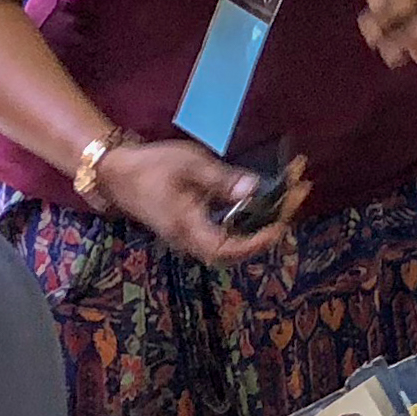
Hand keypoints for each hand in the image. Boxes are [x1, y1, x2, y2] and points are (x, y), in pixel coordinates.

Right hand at [85, 133, 306, 264]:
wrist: (117, 173)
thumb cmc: (150, 166)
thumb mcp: (188, 165)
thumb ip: (221, 180)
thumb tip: (254, 190)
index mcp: (188, 228)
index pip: (228, 250)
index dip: (257, 242)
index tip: (281, 222)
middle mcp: (192, 240)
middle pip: (239, 247)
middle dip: (273, 223)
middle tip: (299, 193)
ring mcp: (192, 236)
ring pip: (236, 238)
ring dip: (265, 218)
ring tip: (291, 192)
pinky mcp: (194, 227)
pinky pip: (228, 229)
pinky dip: (251, 214)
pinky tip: (266, 197)